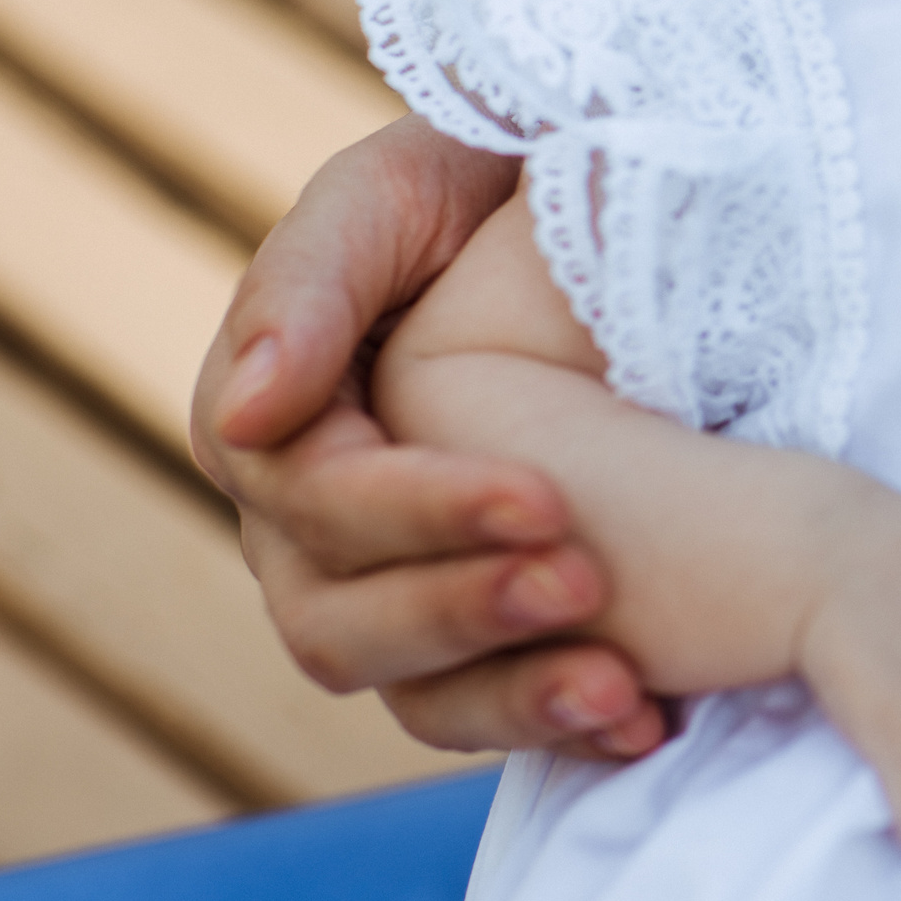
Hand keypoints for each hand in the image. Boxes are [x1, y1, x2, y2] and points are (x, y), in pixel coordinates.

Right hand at [192, 115, 662, 760]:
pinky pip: (489, 707)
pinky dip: (559, 726)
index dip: (421, 511)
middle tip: (585, 580)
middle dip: (465, 607)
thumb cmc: (472, 173)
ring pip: (410, 688)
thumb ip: (313, 277)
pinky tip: (645, 724)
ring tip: (622, 687)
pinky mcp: (481, 628)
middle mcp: (311, 527)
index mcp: (271, 423)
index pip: (316, 501)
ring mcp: (391, 587)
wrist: (586, 199)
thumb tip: (255, 408)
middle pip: (341, 619)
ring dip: (512, 693)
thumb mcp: (396, 187)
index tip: (543, 497)